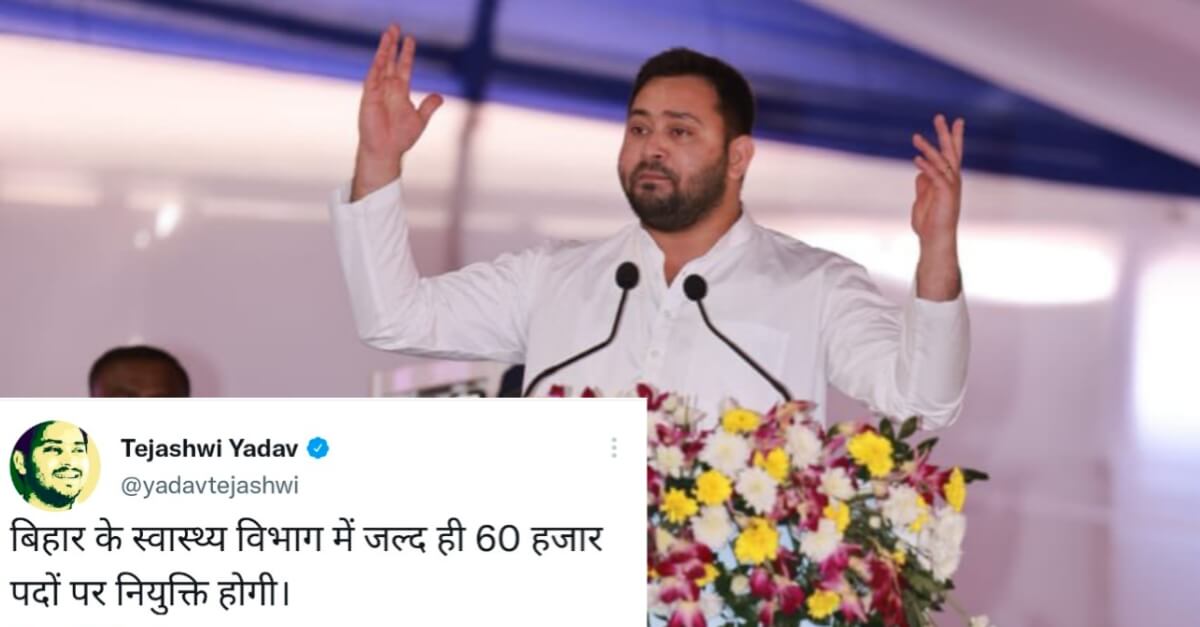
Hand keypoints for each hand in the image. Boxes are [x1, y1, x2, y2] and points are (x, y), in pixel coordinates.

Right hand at [351, 24, 443, 200]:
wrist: (386, 151)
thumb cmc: (400, 138)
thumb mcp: (420, 119)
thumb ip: (428, 106)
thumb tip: (439, 96)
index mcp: (399, 92)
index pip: (403, 67)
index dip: (406, 53)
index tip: (410, 39)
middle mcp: (388, 88)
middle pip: (390, 61)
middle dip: (393, 44)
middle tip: (395, 27)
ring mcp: (377, 91)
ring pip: (380, 65)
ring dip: (384, 50)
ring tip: (388, 33)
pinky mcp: (369, 97)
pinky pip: (372, 78)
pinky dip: (376, 66)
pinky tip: (380, 55)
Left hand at [911, 114, 964, 299]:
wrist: (935, 240)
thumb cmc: (930, 222)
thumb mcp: (923, 198)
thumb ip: (923, 183)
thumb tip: (920, 170)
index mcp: (948, 179)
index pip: (952, 154)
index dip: (953, 137)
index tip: (954, 121)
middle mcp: (952, 180)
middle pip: (951, 152)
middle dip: (945, 134)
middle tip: (940, 116)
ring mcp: (950, 187)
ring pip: (941, 162)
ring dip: (928, 149)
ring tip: (915, 137)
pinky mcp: (945, 195)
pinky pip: (935, 177)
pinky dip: (926, 167)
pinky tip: (916, 159)